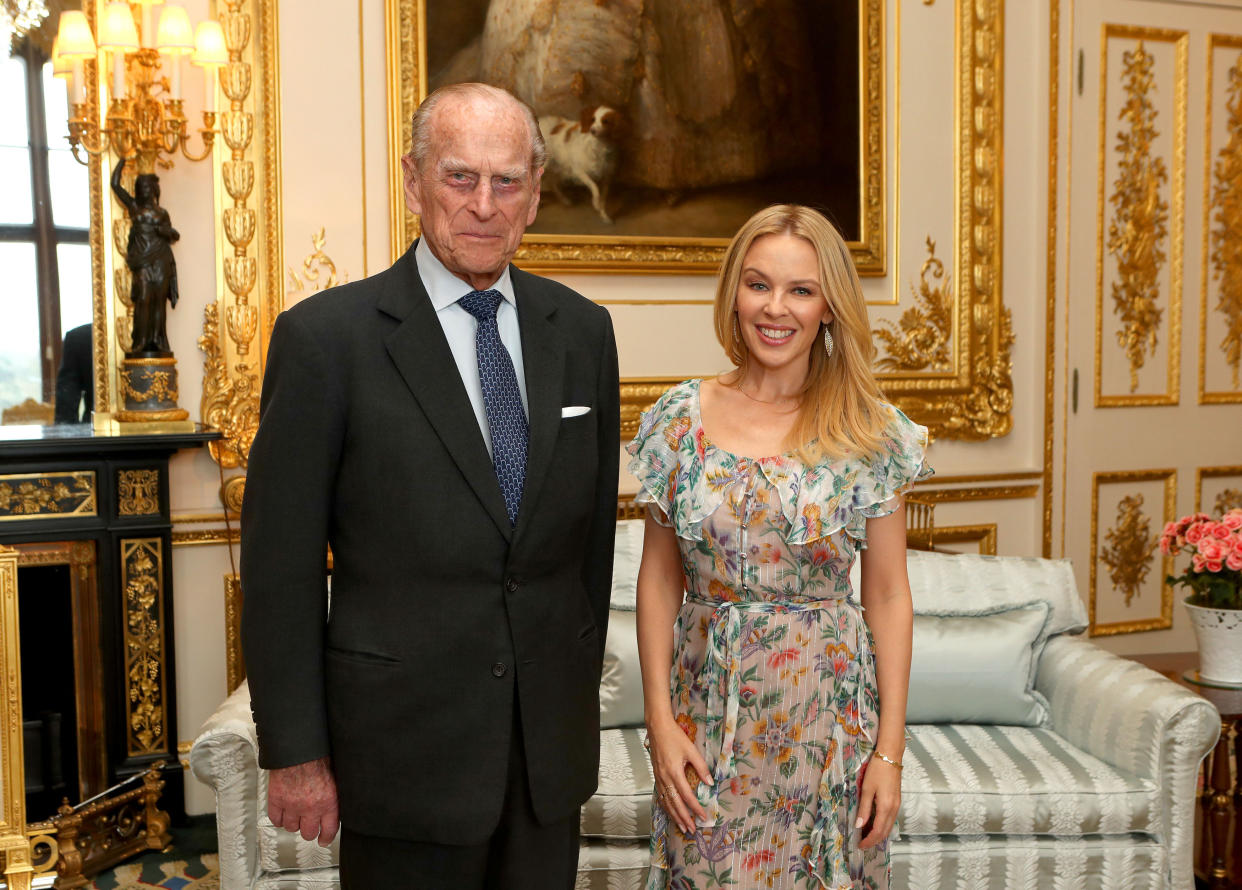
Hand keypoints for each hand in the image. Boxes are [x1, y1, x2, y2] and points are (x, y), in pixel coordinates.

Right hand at [267, 756, 339, 845]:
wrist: (298, 747)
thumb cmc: (317, 756)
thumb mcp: (334, 776)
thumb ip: (333, 793)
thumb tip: (336, 801)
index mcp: (328, 801)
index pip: (329, 830)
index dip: (327, 838)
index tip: (324, 840)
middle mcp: (310, 807)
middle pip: (309, 833)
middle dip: (310, 831)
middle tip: (309, 827)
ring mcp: (292, 806)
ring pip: (292, 828)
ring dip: (294, 823)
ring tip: (296, 817)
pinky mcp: (277, 801)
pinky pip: (276, 819)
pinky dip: (279, 819)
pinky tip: (283, 814)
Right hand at [646, 716, 711, 834]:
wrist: (657, 728)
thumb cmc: (675, 737)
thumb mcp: (691, 750)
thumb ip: (701, 767)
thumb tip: (710, 783)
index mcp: (674, 772)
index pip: (687, 796)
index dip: (695, 808)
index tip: (703, 816)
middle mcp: (665, 778)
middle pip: (675, 803)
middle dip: (683, 818)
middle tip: (691, 830)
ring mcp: (659, 778)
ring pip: (666, 802)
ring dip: (674, 815)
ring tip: (681, 826)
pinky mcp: (656, 776)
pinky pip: (660, 795)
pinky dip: (665, 806)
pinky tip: (670, 811)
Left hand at [856, 754, 900, 849]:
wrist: (890, 757)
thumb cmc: (876, 771)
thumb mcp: (866, 789)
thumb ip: (864, 809)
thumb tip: (859, 826)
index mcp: (886, 808)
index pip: (878, 831)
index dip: (869, 841)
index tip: (859, 845)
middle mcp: (894, 809)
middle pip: (885, 832)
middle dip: (874, 840)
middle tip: (861, 844)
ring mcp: (897, 805)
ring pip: (889, 826)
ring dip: (878, 834)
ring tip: (865, 836)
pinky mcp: (897, 801)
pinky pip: (890, 819)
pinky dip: (882, 826)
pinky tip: (874, 824)